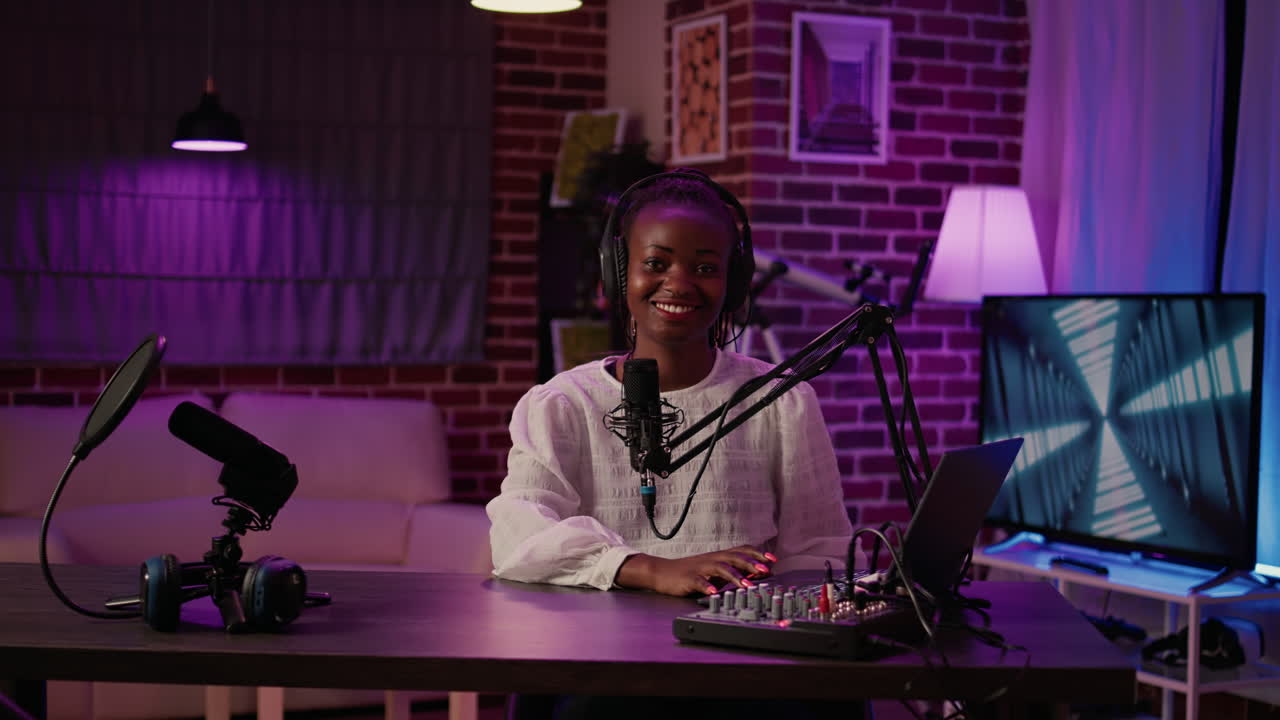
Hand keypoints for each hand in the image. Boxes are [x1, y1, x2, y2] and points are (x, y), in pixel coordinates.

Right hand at [615, 546, 777, 596]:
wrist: (662, 572)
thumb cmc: (691, 572)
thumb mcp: (714, 572)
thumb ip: (733, 573)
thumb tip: (756, 577)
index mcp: (719, 556)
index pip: (742, 550)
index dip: (758, 554)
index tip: (773, 560)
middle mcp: (712, 559)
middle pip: (734, 557)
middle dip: (751, 563)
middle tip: (765, 571)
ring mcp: (700, 568)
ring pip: (720, 567)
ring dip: (735, 575)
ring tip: (746, 585)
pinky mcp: (688, 578)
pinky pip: (699, 581)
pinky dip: (707, 586)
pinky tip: (714, 593)